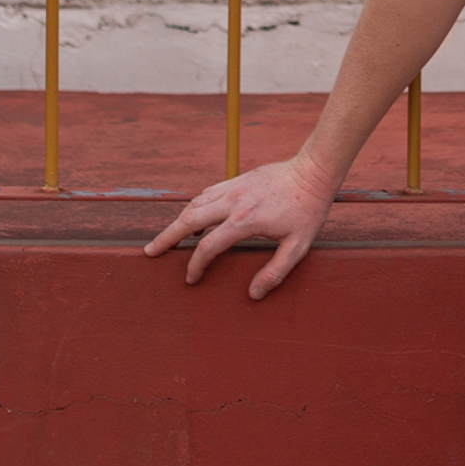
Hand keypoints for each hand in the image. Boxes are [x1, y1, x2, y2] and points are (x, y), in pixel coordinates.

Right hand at [144, 152, 338, 299]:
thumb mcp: (299, 245)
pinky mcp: (238, 179)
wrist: (314, 171)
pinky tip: (197, 218)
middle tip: (150, 252)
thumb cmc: (309, 209)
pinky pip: (208, 192)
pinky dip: (196, 206)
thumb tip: (254, 294)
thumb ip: (276, 271)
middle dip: (167, 237)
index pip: (208, 247)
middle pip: (188, 219)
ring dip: (179, 220)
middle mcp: (234, 202)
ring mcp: (234, 188)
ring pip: (195, 203)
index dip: (196, 266)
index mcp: (245, 220)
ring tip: (170, 238)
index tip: (192, 278)